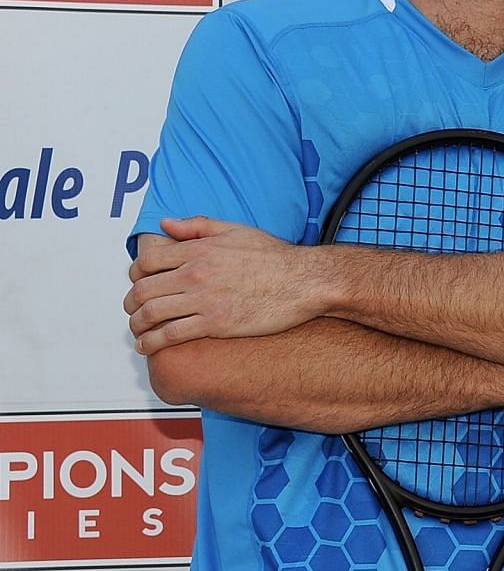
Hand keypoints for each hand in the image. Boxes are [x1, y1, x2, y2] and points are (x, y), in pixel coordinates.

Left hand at [126, 218, 322, 352]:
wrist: (304, 281)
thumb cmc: (276, 257)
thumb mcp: (236, 230)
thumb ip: (197, 225)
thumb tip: (166, 224)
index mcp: (199, 250)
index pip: (146, 261)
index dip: (135, 275)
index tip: (138, 284)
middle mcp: (196, 273)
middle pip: (143, 290)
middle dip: (131, 303)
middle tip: (133, 311)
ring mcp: (205, 300)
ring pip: (151, 313)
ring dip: (137, 325)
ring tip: (138, 331)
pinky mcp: (216, 324)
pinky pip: (171, 334)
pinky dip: (152, 342)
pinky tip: (148, 346)